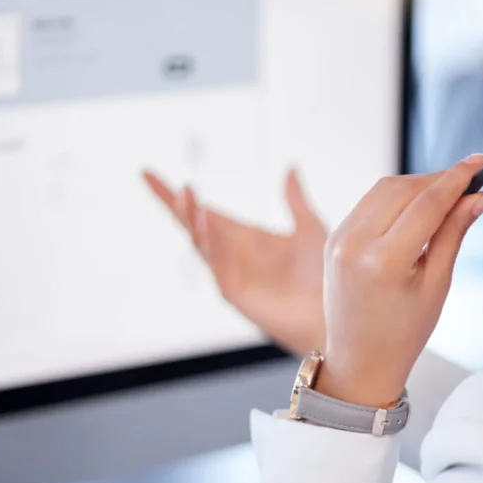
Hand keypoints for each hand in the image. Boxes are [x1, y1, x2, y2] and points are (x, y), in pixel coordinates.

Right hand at [143, 169, 327, 355]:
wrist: (334, 314)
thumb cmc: (323, 277)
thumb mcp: (310, 228)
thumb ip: (296, 200)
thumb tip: (291, 167)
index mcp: (243, 237)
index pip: (204, 211)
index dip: (178, 195)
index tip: (148, 173)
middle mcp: (230, 254)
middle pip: (191, 224)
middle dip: (172, 202)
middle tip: (150, 177)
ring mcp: (229, 273)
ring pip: (199, 241)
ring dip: (191, 216)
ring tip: (186, 192)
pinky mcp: (234, 292)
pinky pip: (215, 263)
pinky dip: (209, 241)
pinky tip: (207, 220)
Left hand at [318, 155, 482, 407]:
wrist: (360, 360)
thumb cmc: (402, 333)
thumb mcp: (437, 284)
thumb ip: (454, 233)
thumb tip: (479, 197)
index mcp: (384, 261)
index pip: (427, 203)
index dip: (456, 179)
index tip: (477, 164)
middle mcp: (355, 245)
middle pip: (403, 188)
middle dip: (437, 179)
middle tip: (468, 181)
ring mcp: (338, 240)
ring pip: (383, 189)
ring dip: (416, 184)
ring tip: (446, 194)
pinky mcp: (332, 239)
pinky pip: (367, 203)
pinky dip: (394, 197)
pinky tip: (416, 205)